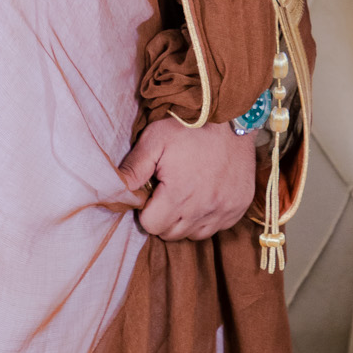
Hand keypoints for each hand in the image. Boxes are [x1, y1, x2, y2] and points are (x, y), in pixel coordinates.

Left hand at [119, 117, 258, 240]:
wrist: (232, 117)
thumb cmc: (190, 127)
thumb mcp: (155, 139)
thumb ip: (133, 168)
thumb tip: (113, 190)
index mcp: (179, 195)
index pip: (151, 226)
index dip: (146, 210)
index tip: (153, 191)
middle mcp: (203, 208)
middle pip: (171, 234)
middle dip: (164, 217)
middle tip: (167, 191)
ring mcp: (224, 210)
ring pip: (194, 234)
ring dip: (185, 220)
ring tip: (186, 194)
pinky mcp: (238, 207)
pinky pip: (216, 227)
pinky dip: (207, 217)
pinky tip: (205, 195)